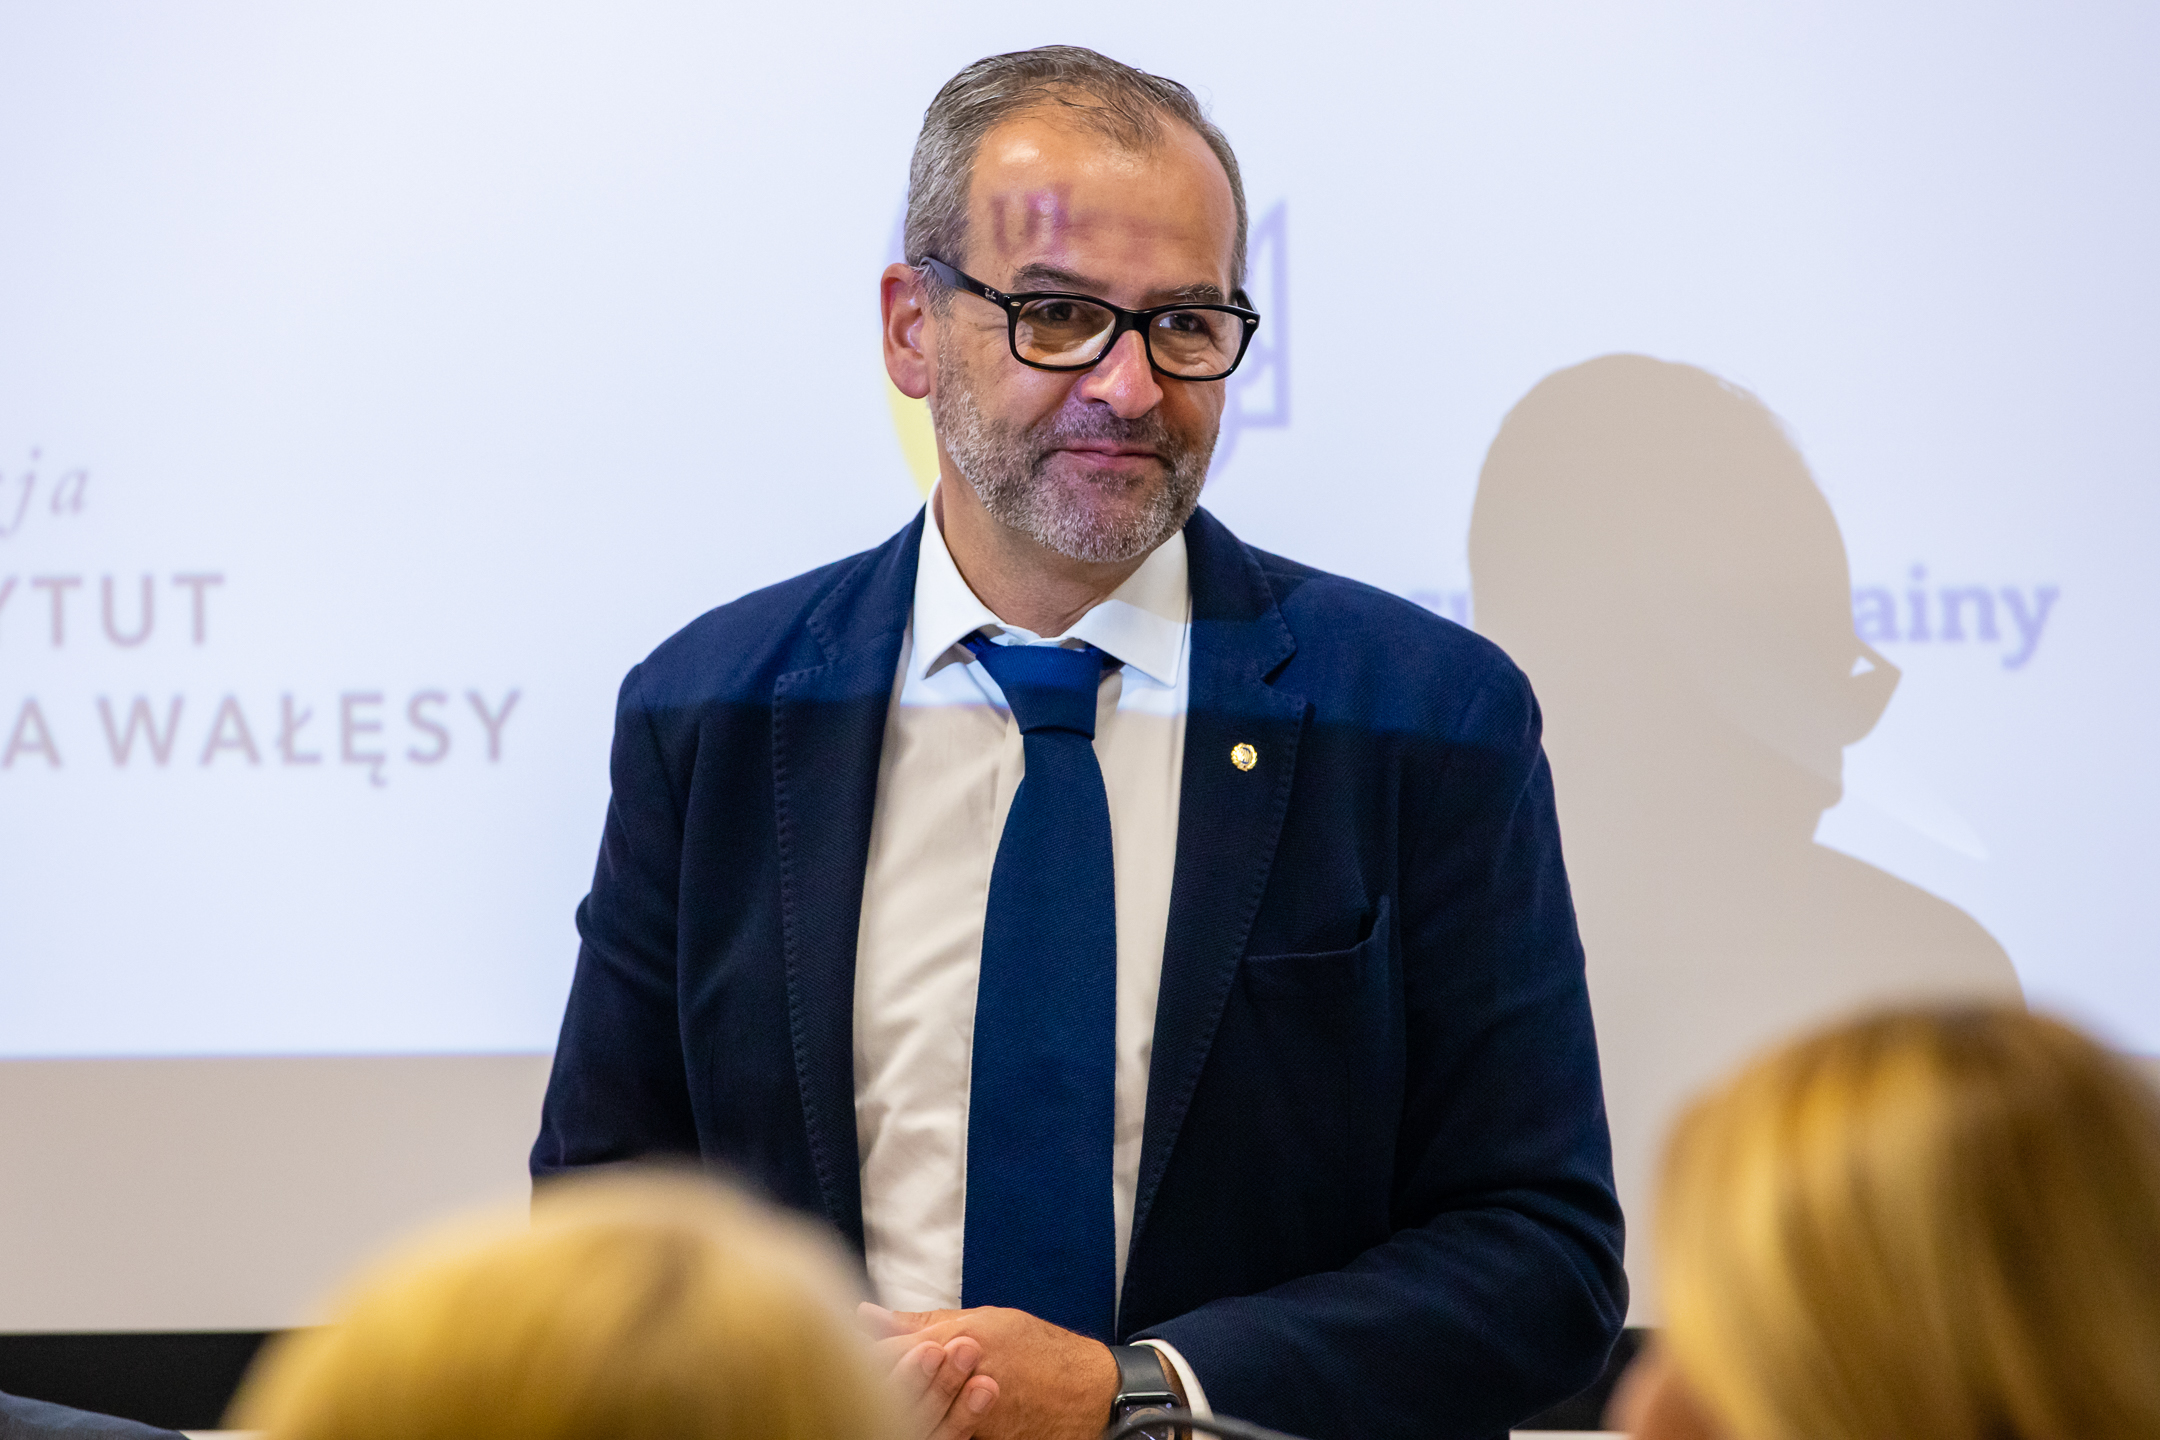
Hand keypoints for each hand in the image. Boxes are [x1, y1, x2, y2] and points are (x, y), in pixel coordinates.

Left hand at [863, 1303, 1119, 1439]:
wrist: (1086, 1391)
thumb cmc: (1036, 1349)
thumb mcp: (981, 1320)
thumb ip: (919, 1322)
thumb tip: (865, 1314)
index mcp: (955, 1341)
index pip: (888, 1353)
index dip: (864, 1355)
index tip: (850, 1350)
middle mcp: (959, 1379)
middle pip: (897, 1390)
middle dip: (883, 1384)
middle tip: (874, 1382)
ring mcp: (970, 1417)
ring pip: (919, 1417)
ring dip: (907, 1407)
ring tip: (909, 1399)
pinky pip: (946, 1435)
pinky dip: (933, 1425)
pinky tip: (928, 1416)